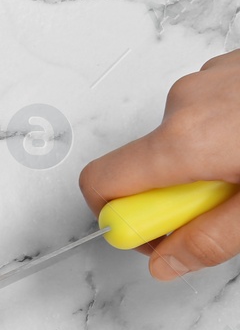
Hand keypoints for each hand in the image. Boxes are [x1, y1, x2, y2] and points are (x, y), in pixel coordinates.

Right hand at [80, 49, 239, 280]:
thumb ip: (209, 239)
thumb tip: (165, 262)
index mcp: (185, 140)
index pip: (102, 185)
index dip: (118, 219)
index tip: (155, 234)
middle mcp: (186, 101)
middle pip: (146, 165)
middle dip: (178, 192)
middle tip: (229, 202)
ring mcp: (208, 77)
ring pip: (180, 139)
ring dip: (206, 162)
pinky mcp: (230, 66)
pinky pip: (206, 111)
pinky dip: (225, 133)